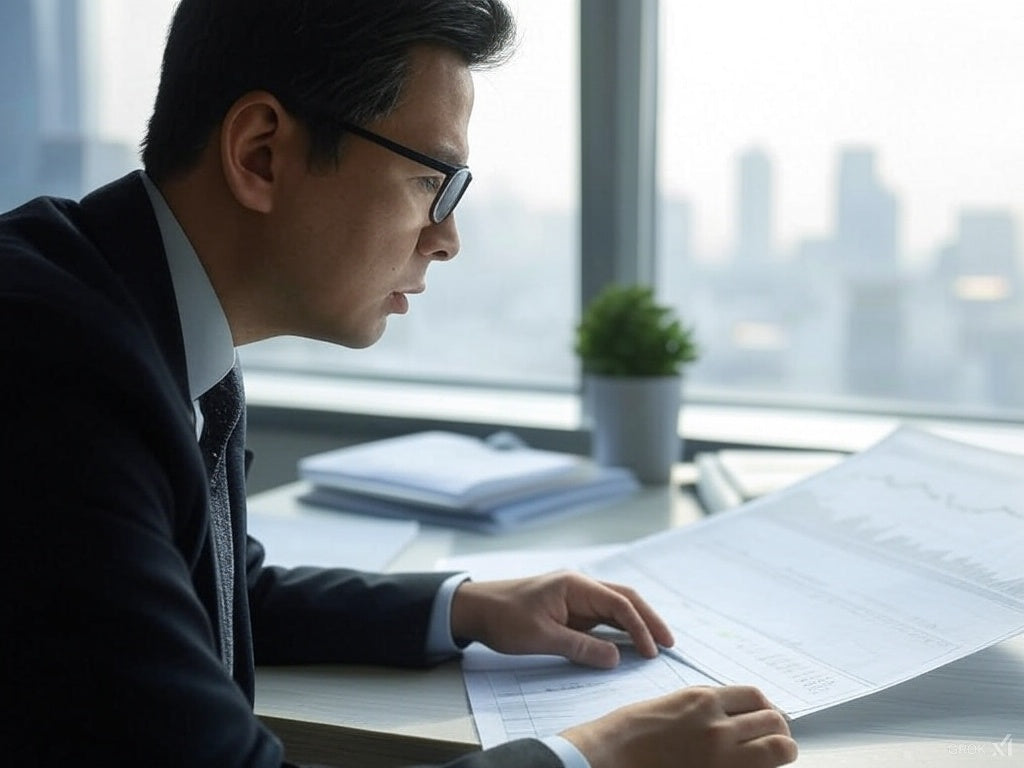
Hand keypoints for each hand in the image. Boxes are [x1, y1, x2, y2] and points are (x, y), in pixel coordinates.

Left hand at [449, 570, 673, 667]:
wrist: (475, 609)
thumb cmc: (504, 618)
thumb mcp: (541, 637)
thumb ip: (580, 646)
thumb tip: (616, 657)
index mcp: (575, 585)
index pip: (618, 603)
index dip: (639, 626)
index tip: (652, 650)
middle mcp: (579, 586)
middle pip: (624, 599)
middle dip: (648, 620)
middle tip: (669, 643)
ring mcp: (575, 597)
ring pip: (615, 607)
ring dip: (636, 624)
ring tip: (657, 644)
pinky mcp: (570, 609)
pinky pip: (601, 618)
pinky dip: (618, 629)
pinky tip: (629, 643)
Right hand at [561, 685, 796, 767]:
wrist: (614, 754)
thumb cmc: (635, 731)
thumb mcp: (675, 704)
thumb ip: (707, 707)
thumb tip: (736, 716)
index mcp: (704, 699)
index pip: (756, 697)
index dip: (765, 709)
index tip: (764, 719)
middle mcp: (718, 724)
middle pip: (774, 720)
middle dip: (777, 730)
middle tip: (770, 739)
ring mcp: (721, 754)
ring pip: (779, 748)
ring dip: (778, 750)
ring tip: (769, 756)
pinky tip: (754, 767)